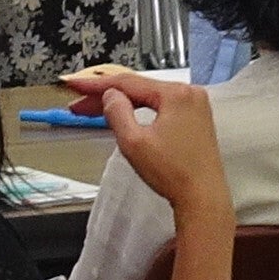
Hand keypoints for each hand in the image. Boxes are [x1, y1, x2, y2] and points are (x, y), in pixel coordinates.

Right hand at [65, 68, 231, 224]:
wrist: (203, 197)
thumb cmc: (173, 173)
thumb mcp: (134, 142)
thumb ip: (117, 113)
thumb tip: (110, 96)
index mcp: (176, 94)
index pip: (128, 82)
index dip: (97, 85)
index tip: (75, 86)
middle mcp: (190, 94)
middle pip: (139, 88)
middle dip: (107, 95)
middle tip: (80, 104)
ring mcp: (196, 106)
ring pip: (149, 97)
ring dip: (123, 103)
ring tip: (96, 110)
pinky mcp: (197, 120)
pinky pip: (162, 107)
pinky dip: (141, 110)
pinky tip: (125, 115)